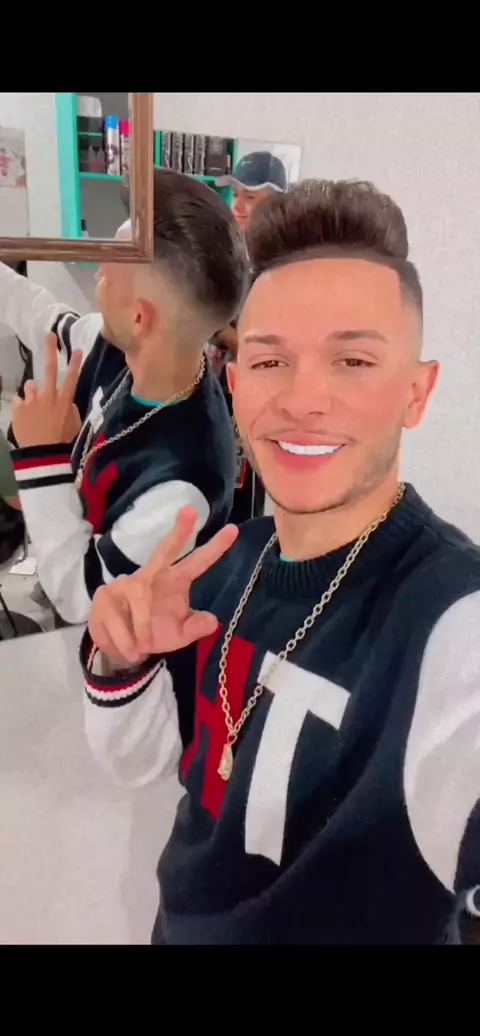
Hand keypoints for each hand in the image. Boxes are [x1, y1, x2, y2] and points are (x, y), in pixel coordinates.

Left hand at [12, 333, 82, 447]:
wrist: (43, 456)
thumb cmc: (62, 443)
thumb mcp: (73, 427)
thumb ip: (71, 411)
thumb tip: (68, 402)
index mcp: (64, 401)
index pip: (71, 378)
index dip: (75, 362)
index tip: (77, 349)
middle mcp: (48, 396)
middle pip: (50, 369)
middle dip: (50, 350)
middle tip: (49, 336)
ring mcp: (32, 401)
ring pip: (31, 386)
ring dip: (32, 392)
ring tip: (34, 407)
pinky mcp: (19, 408)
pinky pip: (20, 402)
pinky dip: (22, 408)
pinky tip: (25, 419)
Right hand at [89, 507, 237, 667]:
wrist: (121, 649)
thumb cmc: (152, 634)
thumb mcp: (178, 636)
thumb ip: (195, 628)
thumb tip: (213, 620)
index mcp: (175, 581)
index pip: (197, 562)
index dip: (214, 548)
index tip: (232, 530)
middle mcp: (153, 576)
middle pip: (165, 549)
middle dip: (178, 531)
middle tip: (190, 511)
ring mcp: (127, 583)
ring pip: (140, 601)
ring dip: (142, 628)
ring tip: (143, 647)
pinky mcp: (105, 595)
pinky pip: (118, 618)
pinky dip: (125, 638)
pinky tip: (128, 648)